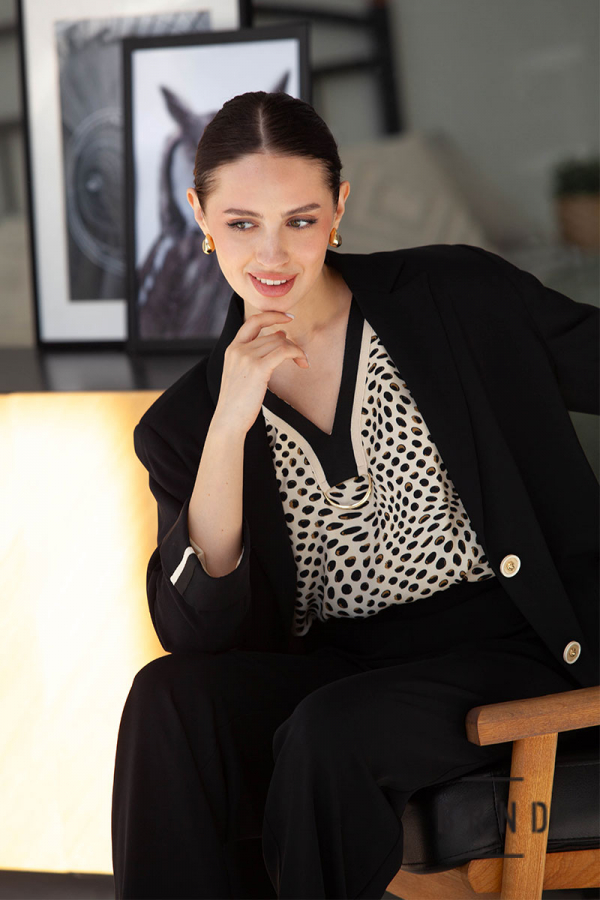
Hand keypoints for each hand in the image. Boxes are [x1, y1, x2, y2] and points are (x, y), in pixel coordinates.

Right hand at [212, 310, 308, 435]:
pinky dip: (297, 354)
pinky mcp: (258, 368)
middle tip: (300, 356)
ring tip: (302, 361)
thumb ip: (255, 354)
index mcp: (232, 348)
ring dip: (296, 351)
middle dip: (291, 344)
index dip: (272, 315)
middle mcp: (238, 349)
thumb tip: (280, 335)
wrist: (228, 419)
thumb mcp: (240, 372)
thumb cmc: (237, 401)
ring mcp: (247, 357)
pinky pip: (284, 351)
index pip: (253, 321)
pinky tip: (302, 362)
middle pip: (273, 336)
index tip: (287, 317)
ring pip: (280, 342)